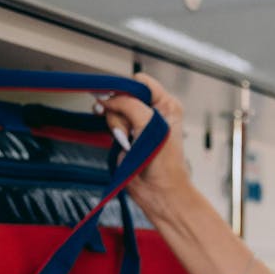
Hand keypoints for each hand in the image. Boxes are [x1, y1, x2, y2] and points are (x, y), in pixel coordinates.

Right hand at [96, 72, 189, 196]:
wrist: (158, 191)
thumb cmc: (163, 163)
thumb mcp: (149, 124)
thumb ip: (129, 104)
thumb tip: (107, 97)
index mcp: (167, 104)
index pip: (141, 82)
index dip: (126, 88)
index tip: (115, 98)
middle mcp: (153, 111)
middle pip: (124, 95)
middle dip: (121, 110)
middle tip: (129, 128)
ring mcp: (139, 123)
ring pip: (115, 109)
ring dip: (117, 124)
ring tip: (129, 140)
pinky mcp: (127, 134)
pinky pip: (111, 122)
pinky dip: (114, 130)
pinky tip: (123, 142)